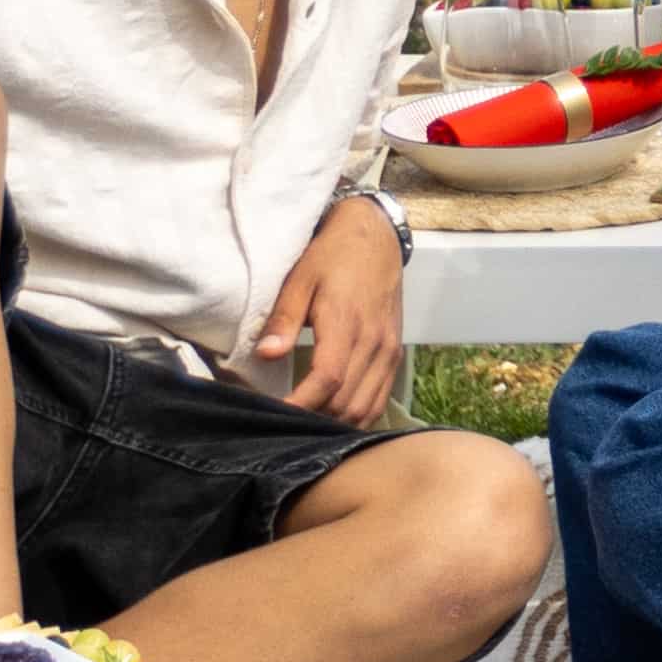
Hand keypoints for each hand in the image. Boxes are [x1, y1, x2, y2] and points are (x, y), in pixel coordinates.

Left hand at [249, 198, 410, 420]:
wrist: (375, 237)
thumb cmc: (332, 257)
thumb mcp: (300, 279)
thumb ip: (284, 319)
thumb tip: (266, 355)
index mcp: (346, 322)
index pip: (327, 379)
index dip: (301, 405)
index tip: (274, 416)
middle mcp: (374, 342)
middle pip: (345, 402)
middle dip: (313, 419)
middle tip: (282, 423)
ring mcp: (388, 351)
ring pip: (365, 408)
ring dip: (335, 424)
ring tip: (305, 424)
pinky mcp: (395, 354)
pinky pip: (379, 400)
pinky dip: (357, 417)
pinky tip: (334, 418)